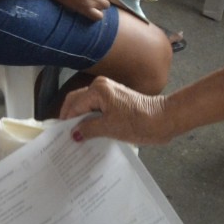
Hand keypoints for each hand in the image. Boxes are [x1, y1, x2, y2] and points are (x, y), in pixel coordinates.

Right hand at [60, 76, 177, 145]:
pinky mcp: (115, 99)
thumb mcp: (110, 128)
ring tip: (77, 136)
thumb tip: (73, 134)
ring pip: (86, 105)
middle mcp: (100, 86)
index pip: (73, 104)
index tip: (59, 136)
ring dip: (81, 119)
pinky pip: (97, 108)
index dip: (66, 120)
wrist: (164, 120)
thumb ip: (88, 129)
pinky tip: (90, 132)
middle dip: (70, 118)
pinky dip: (91, 118)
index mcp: (97, 90)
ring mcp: (108, 92)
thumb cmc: (138, 123)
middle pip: (77, 101)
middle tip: (65, 136)